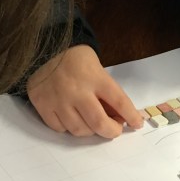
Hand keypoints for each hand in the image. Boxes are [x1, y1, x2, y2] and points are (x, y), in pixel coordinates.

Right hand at [26, 45, 141, 138]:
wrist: (43, 49)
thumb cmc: (76, 60)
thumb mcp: (97, 68)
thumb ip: (107, 91)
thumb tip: (118, 117)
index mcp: (95, 77)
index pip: (119, 101)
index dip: (131, 116)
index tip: (137, 123)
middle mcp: (77, 90)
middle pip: (99, 122)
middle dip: (111, 131)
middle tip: (114, 129)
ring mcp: (58, 100)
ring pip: (79, 129)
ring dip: (90, 131)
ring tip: (92, 123)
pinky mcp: (43, 105)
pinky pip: (60, 128)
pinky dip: (69, 128)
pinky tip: (72, 118)